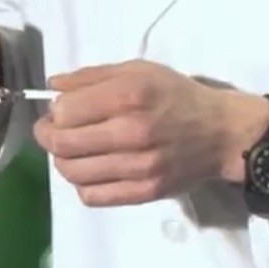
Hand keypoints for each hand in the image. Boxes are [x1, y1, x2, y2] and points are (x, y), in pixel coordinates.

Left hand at [34, 61, 268, 207]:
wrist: (221, 132)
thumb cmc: (176, 95)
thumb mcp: (138, 70)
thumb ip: (92, 76)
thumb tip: (53, 87)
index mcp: (128, 95)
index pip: (65, 111)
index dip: (54, 111)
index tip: (61, 110)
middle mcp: (132, 132)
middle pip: (62, 144)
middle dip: (47, 137)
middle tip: (53, 131)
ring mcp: (139, 167)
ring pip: (73, 173)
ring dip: (63, 161)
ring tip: (73, 150)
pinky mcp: (144, 192)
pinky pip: (93, 197)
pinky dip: (82, 184)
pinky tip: (92, 170)